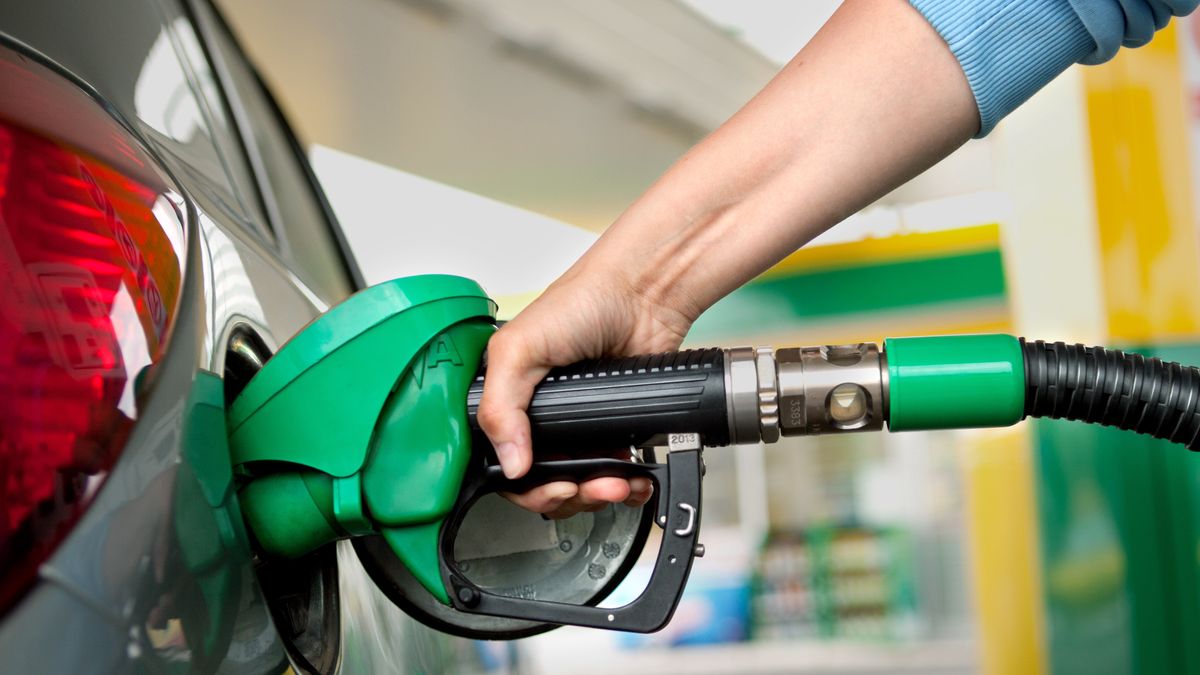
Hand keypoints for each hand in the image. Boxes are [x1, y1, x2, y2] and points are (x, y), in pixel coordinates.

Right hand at [477, 262, 694, 517]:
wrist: (643, 296)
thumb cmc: (581, 301)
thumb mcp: (520, 348)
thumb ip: (501, 407)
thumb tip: (509, 462)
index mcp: (508, 399)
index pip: (502, 463)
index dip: (524, 486)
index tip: (550, 487)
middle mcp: (540, 416)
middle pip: (543, 483)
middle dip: (567, 495)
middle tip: (583, 488)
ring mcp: (580, 426)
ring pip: (582, 485)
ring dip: (599, 494)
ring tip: (616, 484)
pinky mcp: (617, 428)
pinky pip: (618, 473)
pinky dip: (629, 486)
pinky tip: (634, 480)